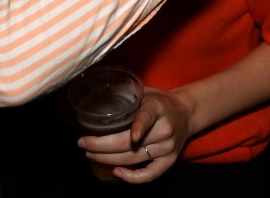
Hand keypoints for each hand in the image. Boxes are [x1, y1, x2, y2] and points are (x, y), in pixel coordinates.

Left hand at [77, 87, 191, 183]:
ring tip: (90, 154)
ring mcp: (168, 148)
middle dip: (101, 146)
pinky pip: (149, 175)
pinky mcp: (169, 162)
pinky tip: (116, 172)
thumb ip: (126, 94)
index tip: (131, 136)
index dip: (139, 127)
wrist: (187, 113)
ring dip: (107, 159)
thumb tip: (97, 91)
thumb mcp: (146, 92)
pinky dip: (132, 178)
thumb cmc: (160, 102)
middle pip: (129, 144)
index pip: (146, 118)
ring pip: (133, 159)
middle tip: (82, 144)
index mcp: (157, 108)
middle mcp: (164, 130)